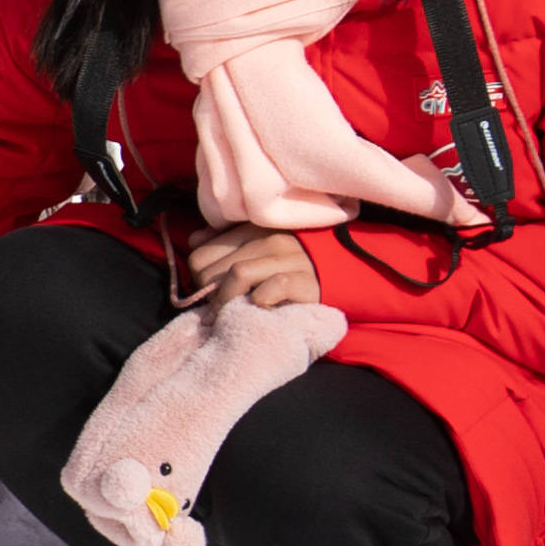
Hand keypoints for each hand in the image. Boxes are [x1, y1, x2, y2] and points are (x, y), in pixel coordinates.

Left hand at [172, 223, 320, 314]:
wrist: (349, 271)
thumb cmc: (297, 262)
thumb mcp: (262, 245)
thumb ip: (227, 241)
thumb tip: (195, 241)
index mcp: (254, 229)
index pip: (203, 252)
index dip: (198, 276)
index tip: (206, 293)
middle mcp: (270, 240)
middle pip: (214, 268)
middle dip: (207, 294)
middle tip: (214, 311)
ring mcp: (289, 260)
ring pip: (238, 274)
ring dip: (225, 300)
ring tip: (226, 316)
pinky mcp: (306, 283)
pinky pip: (270, 290)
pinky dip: (258, 302)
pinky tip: (259, 309)